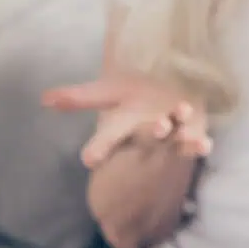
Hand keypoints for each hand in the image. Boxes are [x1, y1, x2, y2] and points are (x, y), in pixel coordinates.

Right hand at [43, 76, 211, 168]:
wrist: (170, 87)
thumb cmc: (136, 92)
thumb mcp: (108, 91)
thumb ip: (80, 96)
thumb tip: (44, 98)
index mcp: (121, 127)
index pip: (106, 141)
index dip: (99, 149)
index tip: (90, 159)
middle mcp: (144, 135)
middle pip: (143, 140)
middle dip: (149, 136)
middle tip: (158, 126)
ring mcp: (170, 138)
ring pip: (171, 142)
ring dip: (176, 138)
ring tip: (182, 127)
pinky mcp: (192, 136)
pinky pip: (196, 144)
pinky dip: (200, 146)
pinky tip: (204, 144)